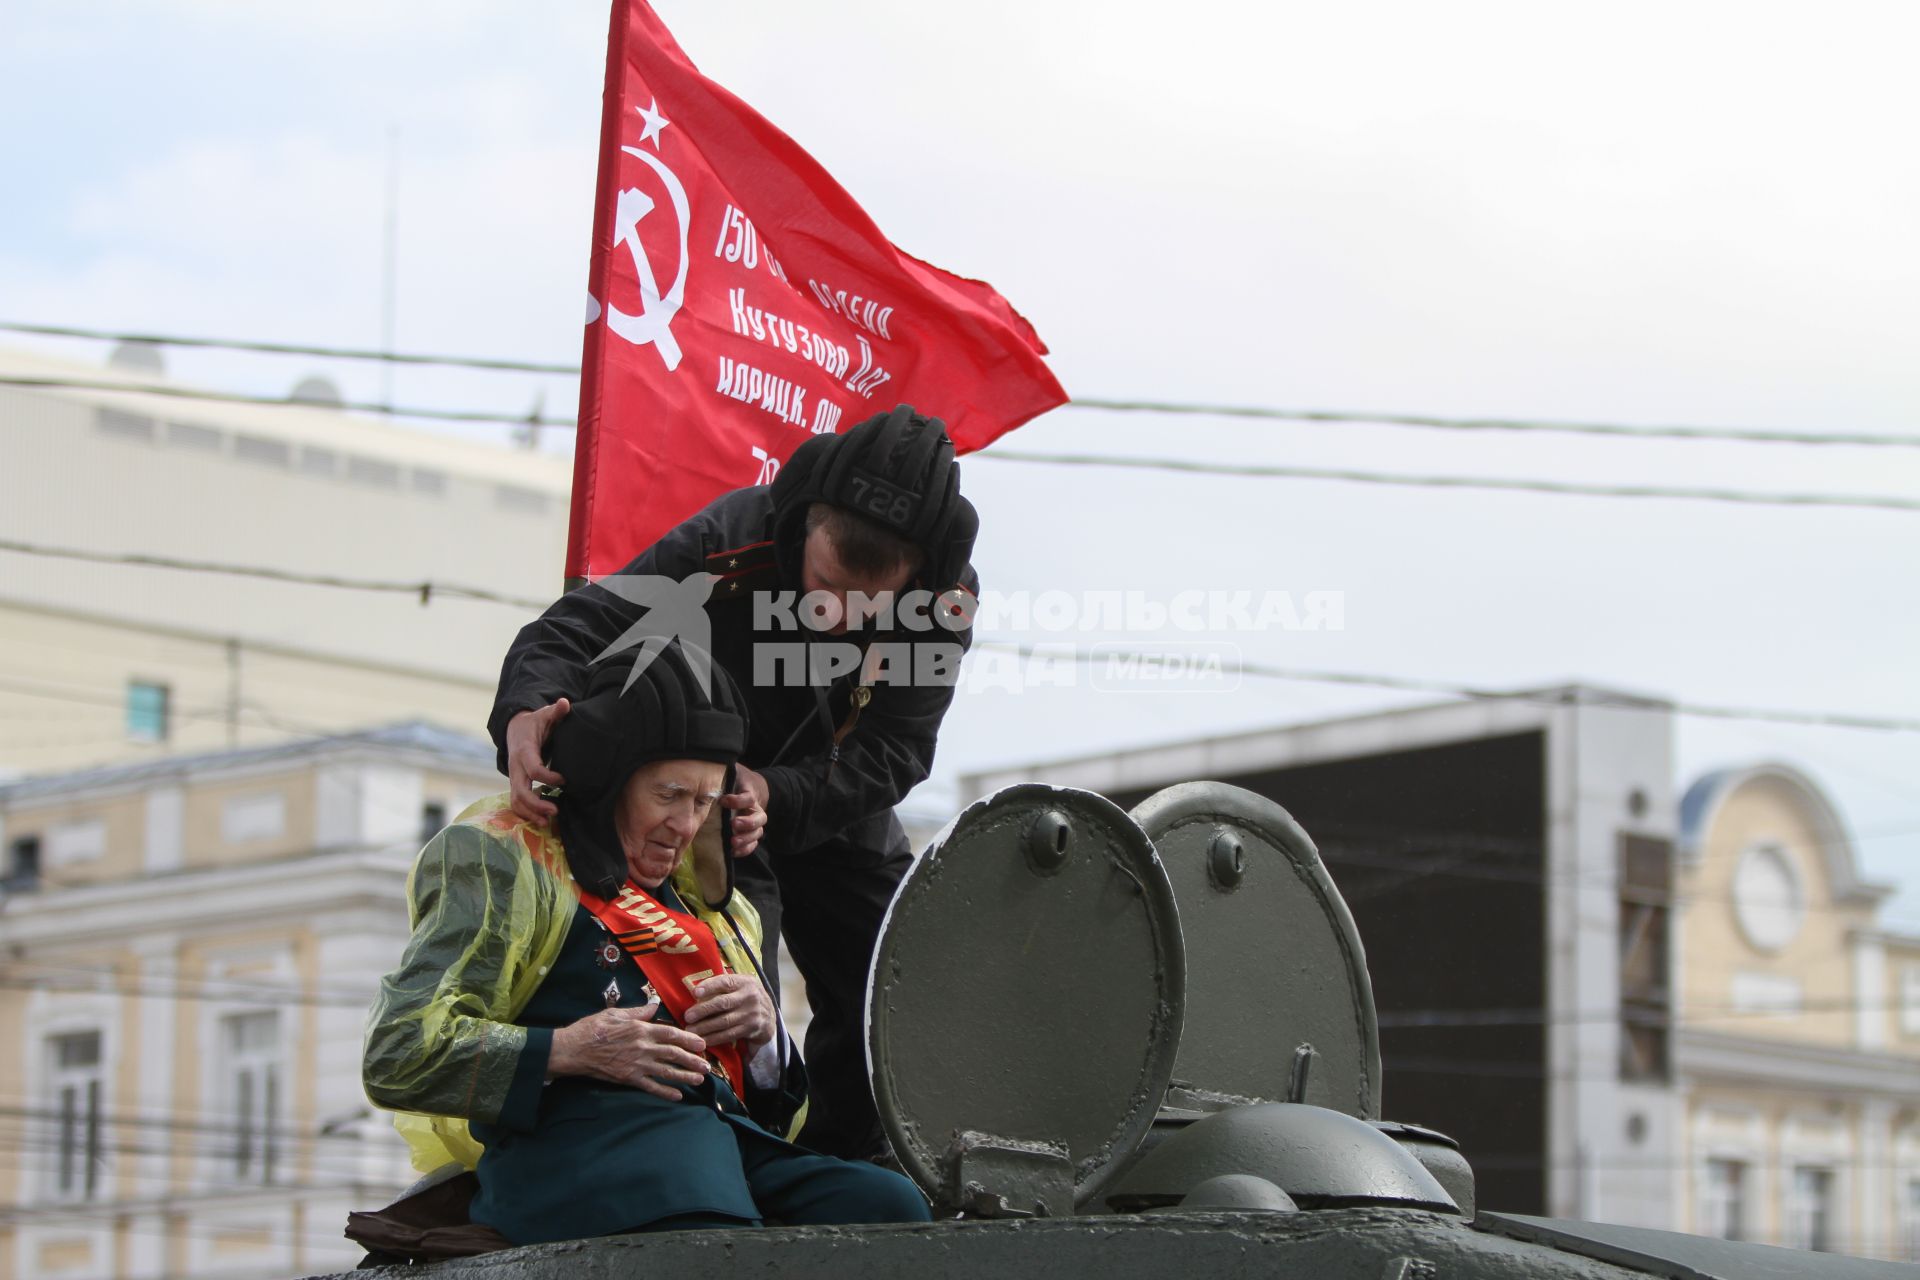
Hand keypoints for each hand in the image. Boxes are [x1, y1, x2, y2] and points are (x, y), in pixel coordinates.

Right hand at [506, 699, 569, 822]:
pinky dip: (527, 814)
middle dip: (536, 804)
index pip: (534, 769)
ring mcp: (514, 778)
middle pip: (520, 791)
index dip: (548, 777)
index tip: (565, 780)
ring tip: (549, 822)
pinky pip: (516, 803)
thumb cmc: (534, 723)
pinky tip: (542, 820)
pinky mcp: (516, 784)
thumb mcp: (544, 715)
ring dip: (531, 813)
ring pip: (516, 801)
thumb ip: (556, 711)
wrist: (515, 729)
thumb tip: (564, 702)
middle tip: (556, 810)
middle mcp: (516, 767)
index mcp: (524, 751)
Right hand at [548, 1003, 708, 1099]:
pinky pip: (650, 1086)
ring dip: (684, 1076)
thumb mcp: (616, 1013)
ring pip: (666, 1071)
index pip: (671, 1034)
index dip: (689, 1040)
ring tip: (699, 1079)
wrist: (573, 1049)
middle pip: (673, 1054)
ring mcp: (636, 1064)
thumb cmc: (593, 1028)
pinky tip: (678, 1096)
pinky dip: (665, 1092)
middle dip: (692, 1060)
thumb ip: (638, 1012)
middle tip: (707, 1066)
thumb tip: (654, 1005)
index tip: (702, 1044)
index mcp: (641, 1029)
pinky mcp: (628, 1078)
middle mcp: (642, 1047)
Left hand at [682, 974, 774, 1051]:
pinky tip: (703, 1039)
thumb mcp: (741, 986)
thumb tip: (695, 991)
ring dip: (705, 1027)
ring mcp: (752, 1014)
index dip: (709, 986)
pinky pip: (729, 1034)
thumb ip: (723, 986)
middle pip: (722, 1003)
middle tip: (687, 1016)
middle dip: (703, 1010)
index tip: (694, 993)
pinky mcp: (751, 1029)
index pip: (725, 982)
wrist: (769, 1016)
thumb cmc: (746, 998)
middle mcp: (750, 996)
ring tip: (690, 1031)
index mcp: (745, 982)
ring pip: (724, 1022)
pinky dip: (714, 1038)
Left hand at [722, 765, 769, 857]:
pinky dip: (745, 849)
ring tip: (733, 842)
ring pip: (757, 833)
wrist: (754, 788)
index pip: (748, 797)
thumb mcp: (734, 772)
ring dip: (746, 839)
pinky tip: (733, 852)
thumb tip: (706, 764)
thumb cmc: (739, 780)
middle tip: (734, 824)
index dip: (737, 800)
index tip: (724, 800)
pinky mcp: (751, 832)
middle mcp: (756, 809)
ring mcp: (755, 822)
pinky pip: (753, 844)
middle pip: (758, 819)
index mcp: (751, 794)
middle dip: (747, 823)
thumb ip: (725, 772)